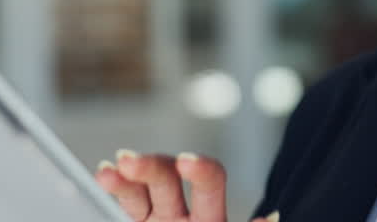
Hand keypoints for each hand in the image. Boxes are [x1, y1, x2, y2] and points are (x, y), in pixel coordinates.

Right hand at [94, 149, 279, 221]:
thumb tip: (271, 220)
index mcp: (212, 221)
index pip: (211, 183)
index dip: (201, 171)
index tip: (187, 164)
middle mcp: (184, 215)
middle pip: (169, 178)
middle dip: (151, 165)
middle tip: (130, 161)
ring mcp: (158, 219)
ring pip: (141, 187)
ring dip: (125, 175)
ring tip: (110, 171)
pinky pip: (126, 203)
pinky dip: (114, 187)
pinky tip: (104, 174)